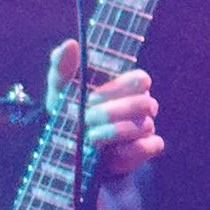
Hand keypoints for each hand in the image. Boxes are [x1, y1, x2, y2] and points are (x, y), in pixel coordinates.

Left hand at [45, 40, 162, 179]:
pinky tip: (110, 155)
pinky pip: (152, 146)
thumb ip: (62, 69)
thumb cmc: (67, 122)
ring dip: (114, 131)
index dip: (119, 87)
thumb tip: (70, 44)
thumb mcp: (58, 96)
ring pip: (144, 124)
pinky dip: (130, 150)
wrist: (68, 165)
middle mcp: (139, 107)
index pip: (141, 78)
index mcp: (123, 88)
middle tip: (86, 120)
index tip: (92, 97)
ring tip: (90, 138)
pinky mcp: (143, 153)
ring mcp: (144, 130)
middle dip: (112, 111)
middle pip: (145, 101)